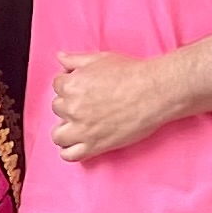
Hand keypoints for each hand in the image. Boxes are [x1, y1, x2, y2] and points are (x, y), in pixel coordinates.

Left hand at [48, 48, 186, 161]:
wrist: (154, 93)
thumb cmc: (131, 73)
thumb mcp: (100, 59)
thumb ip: (76, 59)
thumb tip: (60, 57)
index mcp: (72, 85)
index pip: (57, 86)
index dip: (70, 86)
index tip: (82, 88)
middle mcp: (72, 108)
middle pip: (58, 109)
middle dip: (70, 105)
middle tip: (88, 104)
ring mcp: (82, 129)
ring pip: (58, 135)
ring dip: (66, 129)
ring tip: (80, 125)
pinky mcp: (94, 146)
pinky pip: (69, 155)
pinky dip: (69, 151)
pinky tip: (79, 142)